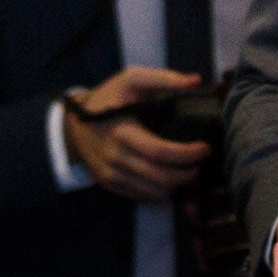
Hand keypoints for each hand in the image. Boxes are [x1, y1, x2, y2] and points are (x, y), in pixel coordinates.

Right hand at [62, 66, 209, 201]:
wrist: (73, 124)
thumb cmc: (107, 99)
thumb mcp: (130, 79)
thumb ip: (162, 79)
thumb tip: (195, 81)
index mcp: (123, 132)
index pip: (160, 152)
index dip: (187, 154)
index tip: (204, 148)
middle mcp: (116, 159)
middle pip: (161, 178)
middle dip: (188, 175)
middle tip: (201, 163)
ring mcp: (112, 176)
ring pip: (154, 193)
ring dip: (178, 187)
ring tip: (190, 172)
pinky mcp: (111, 186)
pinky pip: (142, 197)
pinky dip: (162, 193)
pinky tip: (172, 180)